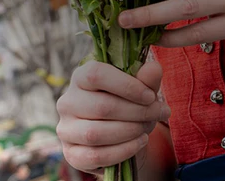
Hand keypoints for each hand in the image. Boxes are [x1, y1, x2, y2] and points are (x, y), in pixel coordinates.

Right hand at [56, 58, 169, 172]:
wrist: (119, 136)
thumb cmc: (127, 105)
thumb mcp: (139, 90)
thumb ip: (146, 79)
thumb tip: (154, 69)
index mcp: (80, 78)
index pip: (96, 74)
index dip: (126, 85)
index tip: (150, 96)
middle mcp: (67, 102)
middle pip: (101, 106)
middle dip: (137, 112)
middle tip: (159, 113)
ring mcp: (66, 130)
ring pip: (95, 133)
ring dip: (129, 132)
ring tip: (147, 129)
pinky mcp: (71, 154)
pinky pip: (95, 156)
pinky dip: (123, 151)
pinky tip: (139, 142)